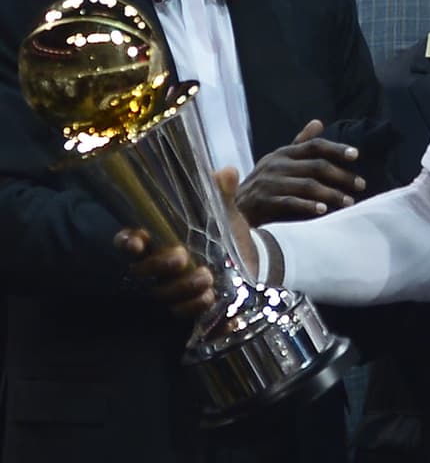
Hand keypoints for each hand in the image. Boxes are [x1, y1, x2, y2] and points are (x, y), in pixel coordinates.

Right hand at [112, 169, 246, 319]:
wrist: (246, 254)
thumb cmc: (221, 228)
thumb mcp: (222, 210)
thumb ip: (221, 194)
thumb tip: (226, 174)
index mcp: (157, 237)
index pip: (129, 241)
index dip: (127, 243)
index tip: (136, 242)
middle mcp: (157, 264)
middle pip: (142, 270)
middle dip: (158, 265)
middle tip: (180, 256)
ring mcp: (170, 286)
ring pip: (162, 293)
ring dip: (181, 287)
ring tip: (206, 278)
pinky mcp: (188, 304)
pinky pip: (181, 311)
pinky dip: (193, 306)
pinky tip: (209, 298)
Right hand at [235, 119, 365, 225]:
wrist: (233, 208)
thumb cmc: (264, 183)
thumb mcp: (280, 160)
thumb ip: (300, 144)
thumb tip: (318, 122)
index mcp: (283, 153)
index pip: (314, 146)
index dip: (336, 148)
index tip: (356, 155)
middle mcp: (277, 164)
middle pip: (316, 166)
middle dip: (342, 176)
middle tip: (361, 185)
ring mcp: (270, 183)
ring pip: (308, 185)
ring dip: (332, 194)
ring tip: (349, 202)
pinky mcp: (264, 201)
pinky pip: (290, 202)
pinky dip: (308, 206)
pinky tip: (324, 211)